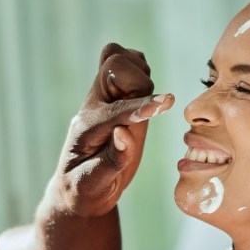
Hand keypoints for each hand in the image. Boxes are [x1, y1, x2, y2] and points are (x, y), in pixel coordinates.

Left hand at [49, 43, 173, 216]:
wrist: (82, 188)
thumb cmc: (86, 189)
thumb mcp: (93, 185)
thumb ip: (111, 161)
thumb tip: (124, 134)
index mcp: (86, 128)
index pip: (114, 109)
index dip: (140, 107)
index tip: (167, 103)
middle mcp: (94, 107)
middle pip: (113, 65)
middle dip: (138, 82)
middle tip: (150, 111)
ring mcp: (105, 99)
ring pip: (120, 59)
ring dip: (141, 74)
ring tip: (149, 103)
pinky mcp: (118, 97)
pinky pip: (128, 66)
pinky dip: (142, 72)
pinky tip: (148, 97)